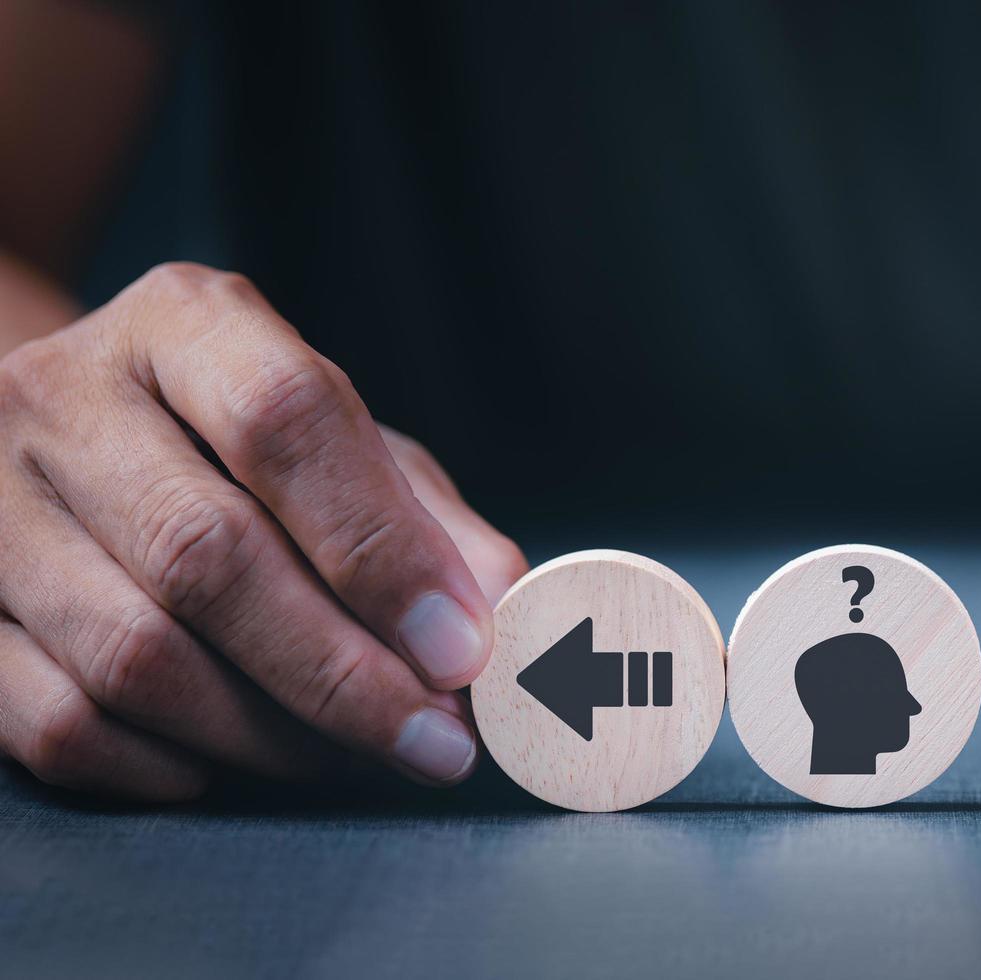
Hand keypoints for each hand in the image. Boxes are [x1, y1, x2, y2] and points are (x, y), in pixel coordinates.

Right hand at [0, 263, 526, 799]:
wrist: (66, 437)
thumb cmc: (234, 445)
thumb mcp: (342, 443)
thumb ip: (424, 516)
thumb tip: (500, 610)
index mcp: (180, 324)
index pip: (285, 418)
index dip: (382, 546)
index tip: (462, 647)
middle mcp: (60, 399)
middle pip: (206, 555)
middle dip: (344, 674)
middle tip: (436, 741)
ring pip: (134, 657)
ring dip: (272, 736)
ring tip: (359, 756)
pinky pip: (59, 726)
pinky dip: (168, 767)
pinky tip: (239, 763)